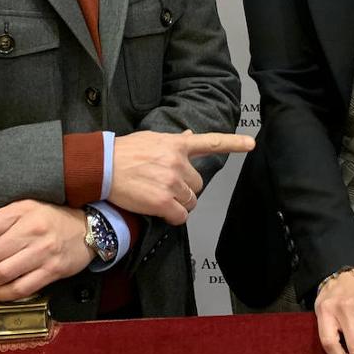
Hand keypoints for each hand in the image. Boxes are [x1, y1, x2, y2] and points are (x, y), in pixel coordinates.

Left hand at [0, 199, 93, 300]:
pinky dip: (3, 295)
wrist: (88, 230)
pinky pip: (20, 289)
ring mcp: (43, 252)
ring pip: (2, 274)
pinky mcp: (52, 270)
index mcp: (22, 211)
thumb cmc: (52, 219)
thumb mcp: (27, 208)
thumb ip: (3, 219)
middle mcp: (32, 230)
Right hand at [109, 130, 254, 224]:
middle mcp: (178, 162)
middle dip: (186, 189)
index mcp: (177, 144)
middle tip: (166, 188)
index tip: (251, 143)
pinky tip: (159, 211)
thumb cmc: (123, 152)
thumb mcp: (151, 139)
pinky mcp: (163, 202)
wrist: (103, 166)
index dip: (233, 143)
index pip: (210, 142)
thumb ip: (174, 141)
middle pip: (198, 184)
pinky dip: (172, 217)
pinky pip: (180, 216)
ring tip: (158, 197)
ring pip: (190, 201)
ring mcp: (172, 182)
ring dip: (178, 204)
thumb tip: (190, 135)